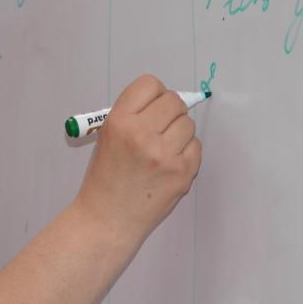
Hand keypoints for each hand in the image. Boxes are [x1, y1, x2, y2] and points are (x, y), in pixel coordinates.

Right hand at [74, 75, 201, 248]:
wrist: (108, 219)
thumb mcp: (107, 137)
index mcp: (119, 121)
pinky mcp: (182, 172)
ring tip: (162, 150)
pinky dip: (186, 152)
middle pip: (173, 101)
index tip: (151, 106)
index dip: (153, 94)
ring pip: (188, 123)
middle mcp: (141, 134)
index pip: (149, 84)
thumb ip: (133, 115)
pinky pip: (196, 146)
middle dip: (170, 111)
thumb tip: (166, 101)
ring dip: (178, 132)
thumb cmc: (106, 177)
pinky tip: (169, 164)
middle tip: (160, 127)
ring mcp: (164, 154)